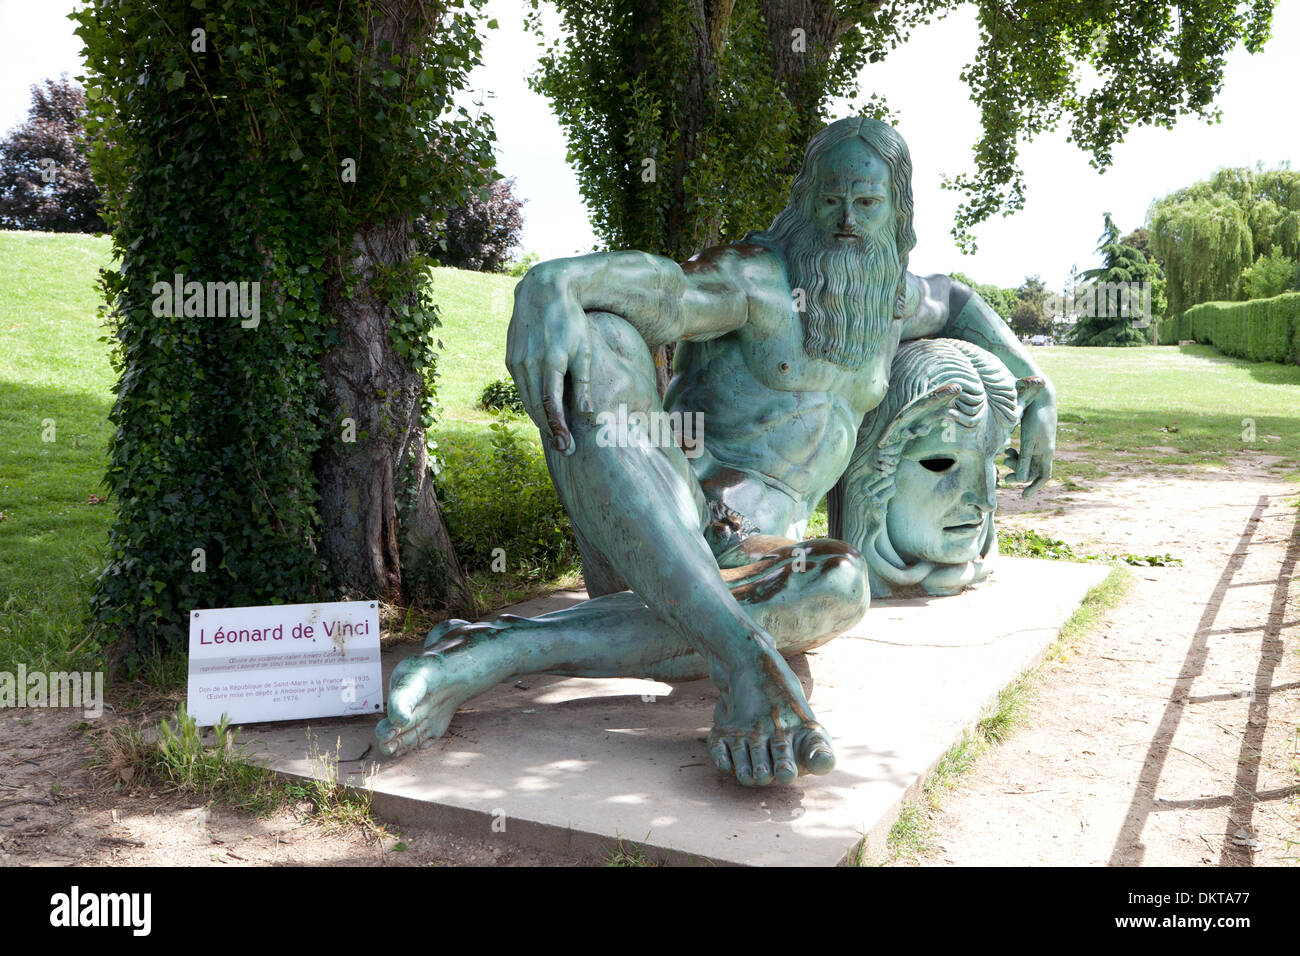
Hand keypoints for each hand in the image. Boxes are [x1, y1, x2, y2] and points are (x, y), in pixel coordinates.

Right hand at [504, 266, 594, 455]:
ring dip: (540, 419)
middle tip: (565, 448)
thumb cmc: (571, 320)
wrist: (542, 291)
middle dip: (550, 430)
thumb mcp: (584, 350)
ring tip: (556, 434)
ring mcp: (515, 362)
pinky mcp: (510, 359)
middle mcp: (528, 364)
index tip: (566, 447)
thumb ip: (584, 383)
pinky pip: (521, 387)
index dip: (559, 429)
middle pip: (536, 408)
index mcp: (550, 363)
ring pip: (526, 400)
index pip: (551, 406)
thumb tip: (588, 415)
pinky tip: (544, 410)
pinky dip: (532, 401)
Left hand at [1005, 392, 1056, 496]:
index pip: (1043, 477)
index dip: (1034, 488)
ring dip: (1015, 462)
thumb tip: (1021, 481)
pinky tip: (1008, 449)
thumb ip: (1025, 460)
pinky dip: (1016, 453)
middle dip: (1018, 474)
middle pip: (1031, 470)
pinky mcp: (1032, 436)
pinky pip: (1024, 451)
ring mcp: (1039, 443)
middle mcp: (1044, 450)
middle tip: (1004, 478)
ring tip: (1005, 456)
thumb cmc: (1036, 419)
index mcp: (1046, 453)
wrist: (1041, 397)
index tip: (1023, 497)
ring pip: (1026, 461)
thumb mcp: (1029, 441)